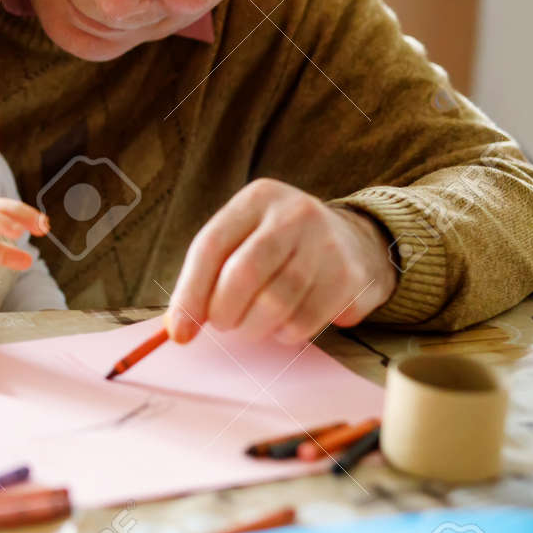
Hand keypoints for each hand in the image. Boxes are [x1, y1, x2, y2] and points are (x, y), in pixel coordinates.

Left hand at [165, 179, 397, 344]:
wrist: (355, 241)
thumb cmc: (278, 247)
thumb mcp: (242, 240)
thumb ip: (206, 275)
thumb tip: (178, 328)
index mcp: (258, 198)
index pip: (211, 246)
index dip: (189, 293)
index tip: (178, 331)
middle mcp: (294, 213)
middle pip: (244, 273)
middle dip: (223, 312)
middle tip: (222, 324)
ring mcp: (327, 243)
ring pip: (275, 303)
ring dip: (253, 327)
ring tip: (251, 324)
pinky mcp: (350, 277)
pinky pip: (304, 322)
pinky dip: (285, 333)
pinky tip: (284, 323)